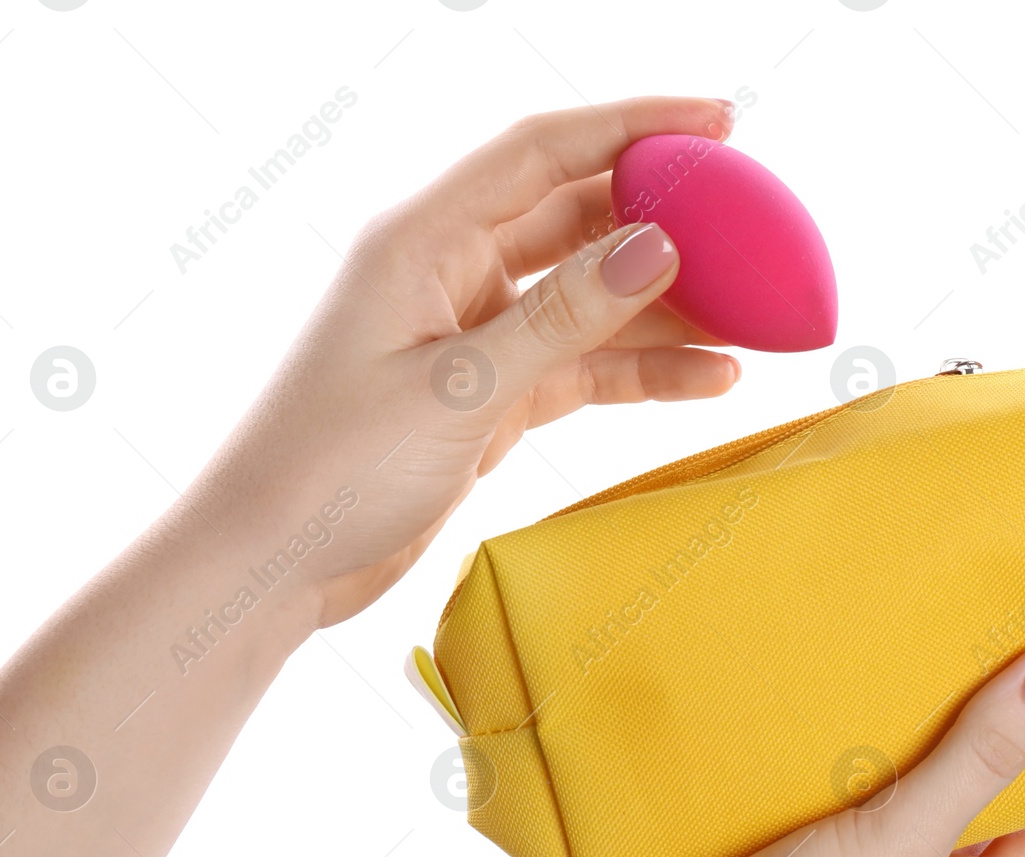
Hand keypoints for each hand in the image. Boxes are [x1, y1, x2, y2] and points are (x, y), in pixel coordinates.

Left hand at [190, 96, 740, 626]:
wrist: (272, 564)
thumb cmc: (329, 469)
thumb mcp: (457, 389)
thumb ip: (561, 317)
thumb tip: (659, 246)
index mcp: (420, 240)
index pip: (542, 151)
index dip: (634, 125)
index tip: (720, 123)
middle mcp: (448, 272)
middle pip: (577, 218)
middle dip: (667, 220)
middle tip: (753, 228)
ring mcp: (472, 335)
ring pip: (588, 298)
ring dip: (666, 306)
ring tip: (753, 316)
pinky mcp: (488, 395)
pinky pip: (581, 365)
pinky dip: (639, 369)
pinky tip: (707, 376)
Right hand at [531, 643, 1024, 856]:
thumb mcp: (903, 840)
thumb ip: (978, 759)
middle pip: (967, 816)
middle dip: (972, 741)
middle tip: (972, 657)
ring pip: (881, 805)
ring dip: (884, 744)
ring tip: (886, 665)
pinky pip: (808, 807)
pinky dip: (812, 760)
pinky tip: (796, 712)